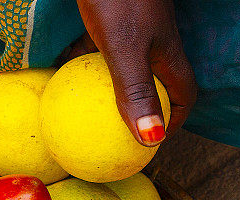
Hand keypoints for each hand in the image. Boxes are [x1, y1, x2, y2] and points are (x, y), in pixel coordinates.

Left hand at [74, 0, 196, 145]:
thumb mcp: (124, 49)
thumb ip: (134, 92)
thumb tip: (151, 141)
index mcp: (166, 53)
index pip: (182, 93)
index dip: (173, 119)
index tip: (153, 142)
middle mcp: (150, 42)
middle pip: (147, 83)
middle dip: (134, 109)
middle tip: (112, 134)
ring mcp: (127, 28)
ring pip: (116, 67)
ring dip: (101, 87)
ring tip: (80, 112)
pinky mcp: (104, 15)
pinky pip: (90, 47)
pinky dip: (78, 62)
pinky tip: (57, 75)